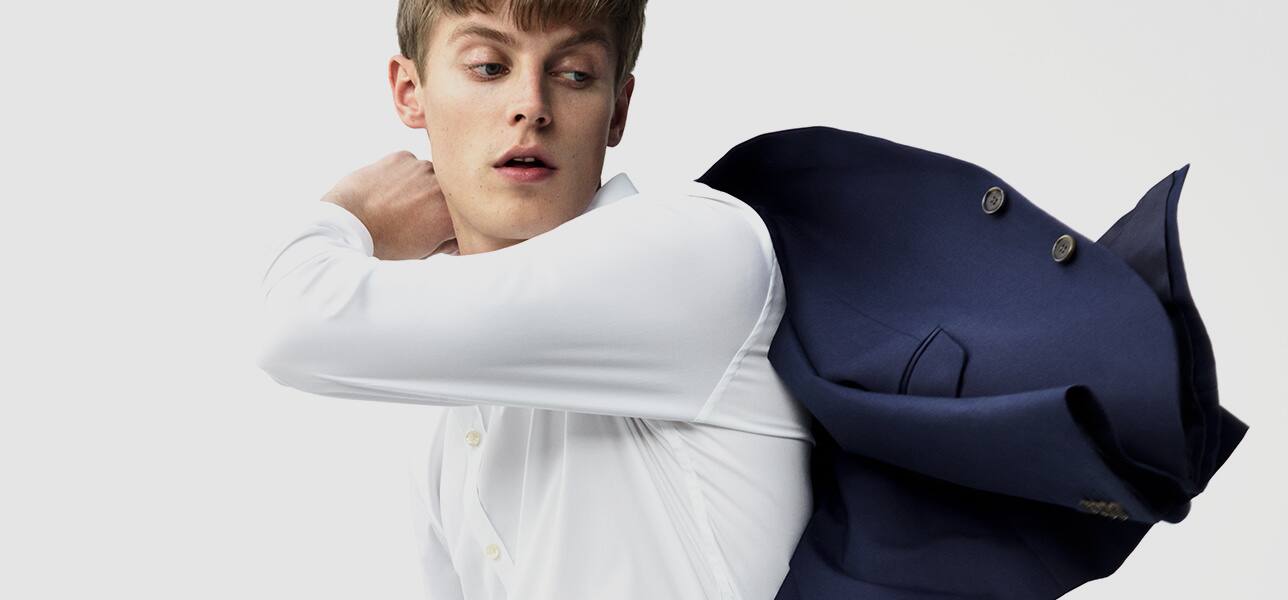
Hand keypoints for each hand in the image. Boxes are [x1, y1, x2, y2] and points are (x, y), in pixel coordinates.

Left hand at [322, 151, 455, 259]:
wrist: (347, 223)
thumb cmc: (384, 242)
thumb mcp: (422, 252)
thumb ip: (447, 243)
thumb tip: (456, 239)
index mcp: (451, 216)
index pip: (463, 217)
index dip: (452, 224)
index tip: (439, 230)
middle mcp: (443, 187)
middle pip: (449, 193)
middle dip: (437, 203)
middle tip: (416, 217)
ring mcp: (422, 168)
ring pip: (429, 176)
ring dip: (420, 186)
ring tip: (397, 203)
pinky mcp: (402, 157)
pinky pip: (409, 165)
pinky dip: (402, 175)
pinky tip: (387, 191)